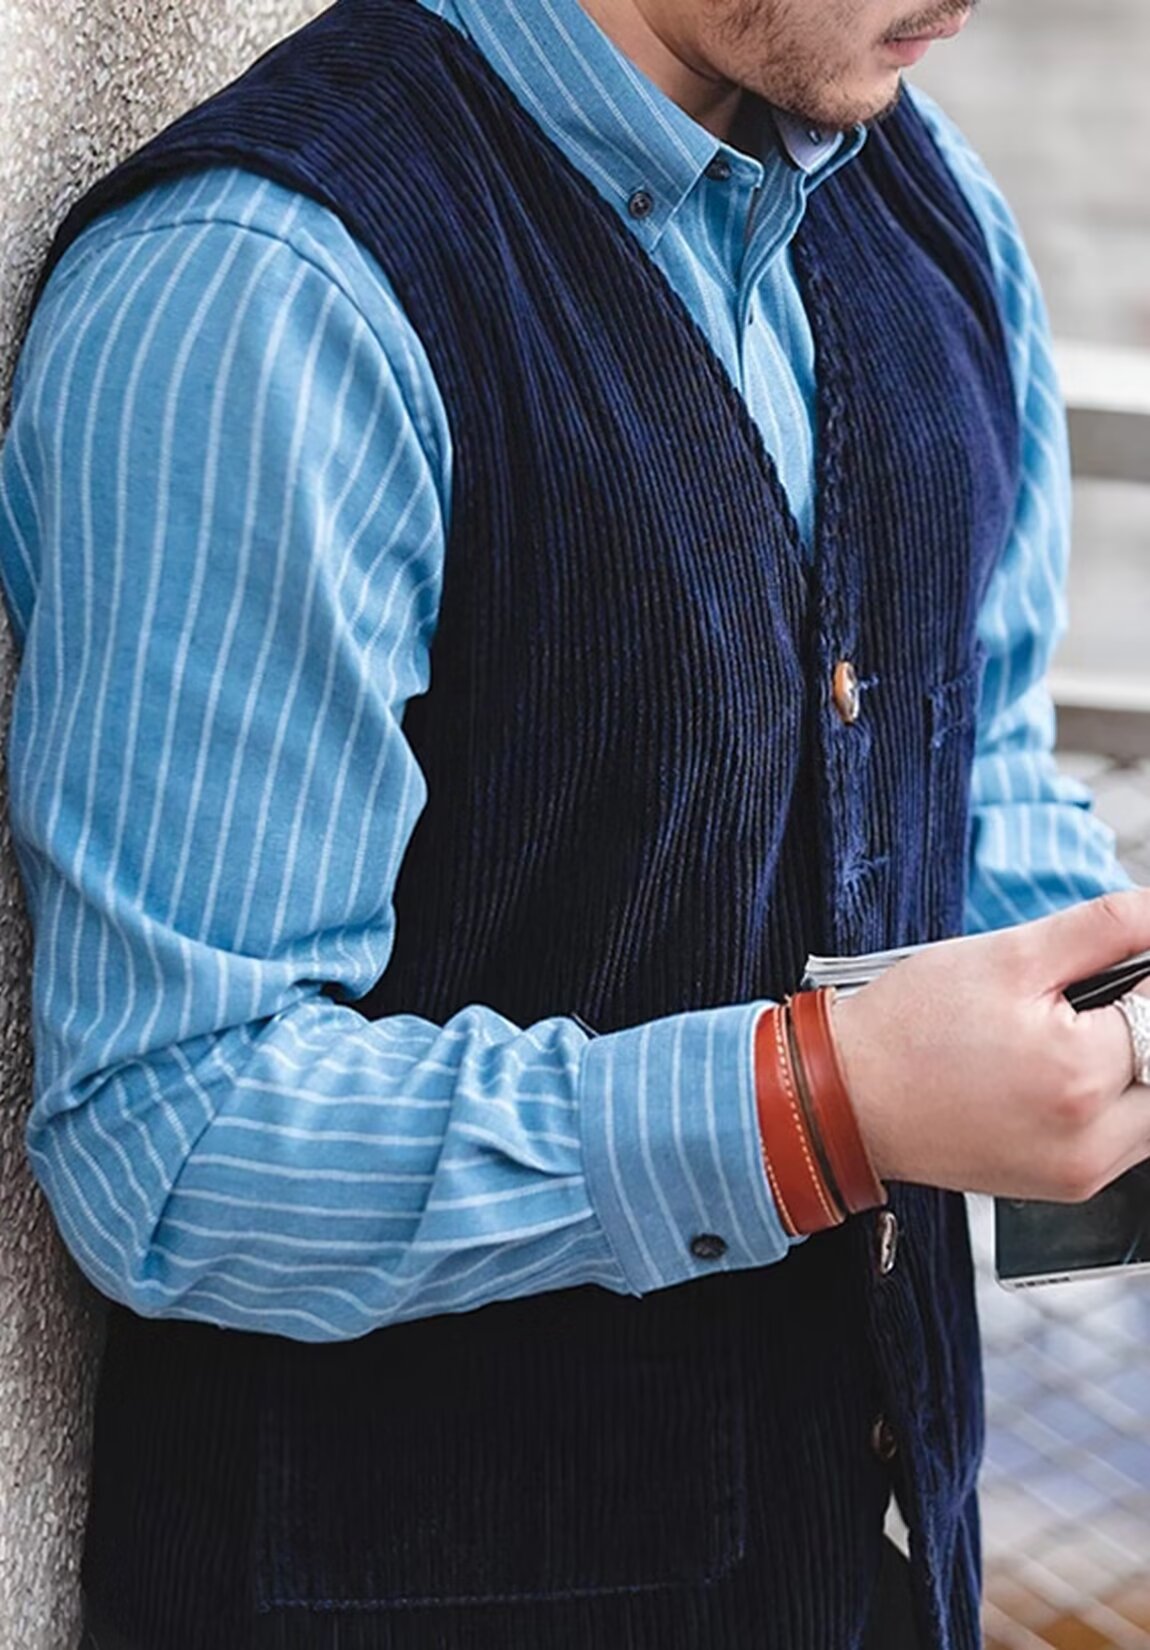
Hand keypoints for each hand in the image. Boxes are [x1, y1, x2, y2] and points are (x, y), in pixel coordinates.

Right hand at [831, 891, 1149, 1201]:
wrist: (848, 1099)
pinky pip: (1131, 1140)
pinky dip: (1122, 1099)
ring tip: (1083, 1032)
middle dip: (1145, 1020)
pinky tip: (1070, 1069)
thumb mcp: (1008, 955)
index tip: (1114, 963)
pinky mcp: (1069, 1185)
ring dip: (1141, 1063)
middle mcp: (1093, 1139)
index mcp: (1081, 1073)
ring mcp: (1083, 1172)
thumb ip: (1106, 927)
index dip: (1144, 975)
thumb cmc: (910, 1028)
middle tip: (1100, 997)